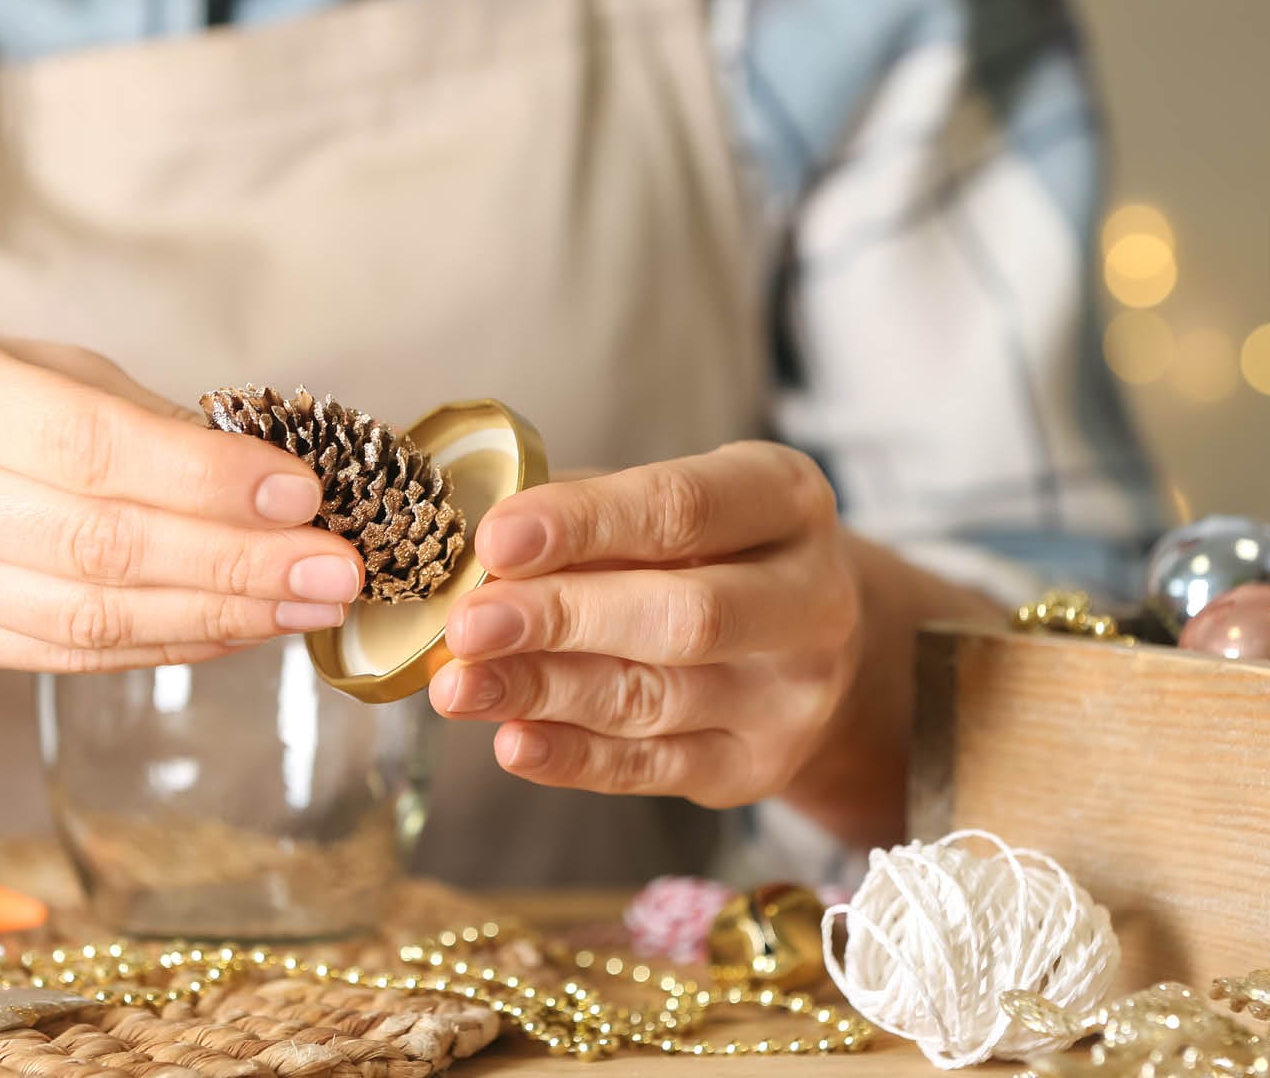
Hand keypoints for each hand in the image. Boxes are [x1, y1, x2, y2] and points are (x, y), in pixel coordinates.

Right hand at [0, 325, 363, 671]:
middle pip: (99, 548)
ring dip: (221, 617)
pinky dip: (170, 644)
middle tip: (338, 567)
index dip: (204, 478)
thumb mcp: (14, 360)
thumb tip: (267, 476)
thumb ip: (130, 415)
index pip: (88, 449)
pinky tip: (242, 628)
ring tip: (311, 604)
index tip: (300, 491)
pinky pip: (71, 657)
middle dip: (239, 564)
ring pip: (91, 620)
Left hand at [427, 441, 863, 811]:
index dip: (585, 523)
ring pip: (654, 697)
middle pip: (684, 615)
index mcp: (788, 501)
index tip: (496, 538)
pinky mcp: (755, 766)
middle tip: (468, 624)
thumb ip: (587, 519)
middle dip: (563, 618)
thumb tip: (478, 558)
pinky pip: (652, 768)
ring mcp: (790, 694)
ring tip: (458, 685)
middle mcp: (811, 599)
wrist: (805, 645)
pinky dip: (572, 757)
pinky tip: (511, 740)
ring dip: (544, 692)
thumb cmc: (712, 554)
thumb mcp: (671, 507)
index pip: (684, 508)